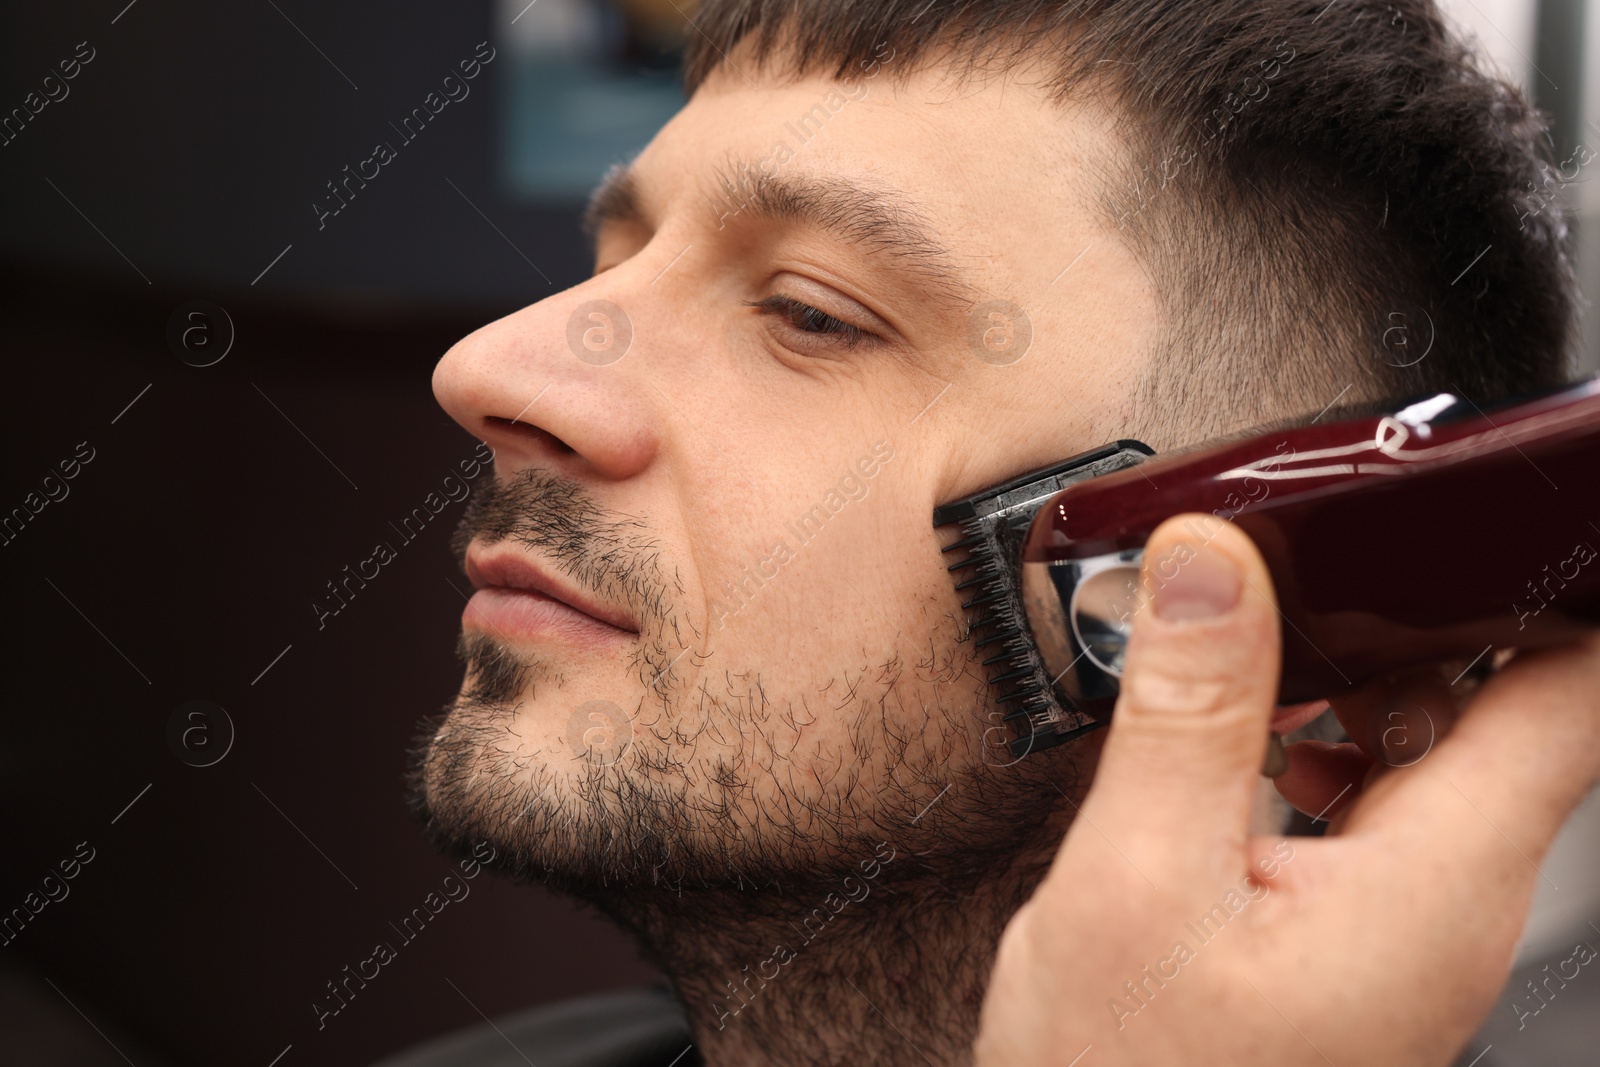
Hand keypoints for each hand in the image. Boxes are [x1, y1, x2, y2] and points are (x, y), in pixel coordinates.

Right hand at [974, 515, 1599, 1066]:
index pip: (1572, 693)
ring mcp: (1402, 926)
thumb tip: (1209, 565)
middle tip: (1285, 570)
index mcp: (1432, 882)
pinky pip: (1369, 807)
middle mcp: (1446, 904)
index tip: (1481, 510)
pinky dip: (1311, 749)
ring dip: (1347, 686)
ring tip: (1239, 660)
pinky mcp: (1351, 940)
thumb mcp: (1132, 881)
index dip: (1549, 583)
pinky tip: (1231, 751)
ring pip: (1425, 754)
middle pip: (1501, 706)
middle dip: (1405, 618)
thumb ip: (1188, 712)